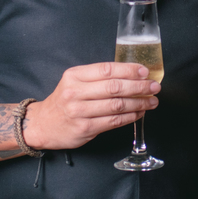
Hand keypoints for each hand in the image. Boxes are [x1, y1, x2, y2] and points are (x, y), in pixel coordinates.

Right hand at [26, 62, 159, 149]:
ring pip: (117, 105)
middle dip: (139, 86)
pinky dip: (130, 116)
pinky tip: (139, 113)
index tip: (145, 72)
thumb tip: (132, 75)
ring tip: (152, 101)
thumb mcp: (74, 82)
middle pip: (114, 87)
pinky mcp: (85, 128)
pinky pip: (113, 121)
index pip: (107, 70)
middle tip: (154, 87)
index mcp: (75, 76)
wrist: (43, 124)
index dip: (129, 70)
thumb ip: (98, 77)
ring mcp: (80, 112)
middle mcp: (75, 93)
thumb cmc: (64, 101)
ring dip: (139, 103)